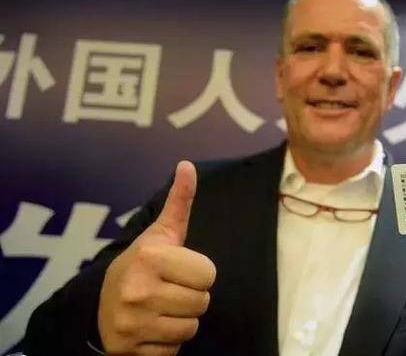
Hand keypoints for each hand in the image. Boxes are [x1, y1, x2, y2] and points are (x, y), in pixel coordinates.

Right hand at [98, 161, 215, 354]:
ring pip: (191, 328)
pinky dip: (167, 342)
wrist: (101, 304)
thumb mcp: (161, 233)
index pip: (209, 274)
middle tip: (169, 290)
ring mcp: (132, 322)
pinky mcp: (129, 349)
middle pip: (202, 302)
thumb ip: (179, 201)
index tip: (178, 270)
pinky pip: (174, 350)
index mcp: (150, 257)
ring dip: (181, 320)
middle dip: (191, 297)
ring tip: (161, 308)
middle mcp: (138, 289)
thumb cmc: (141, 265)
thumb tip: (188, 165)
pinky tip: (152, 327)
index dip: (198, 273)